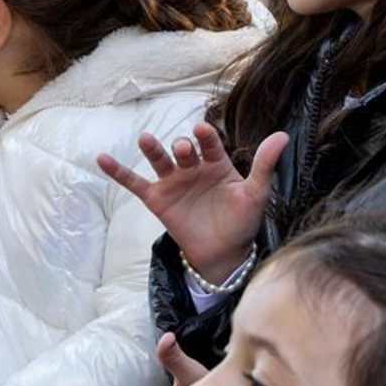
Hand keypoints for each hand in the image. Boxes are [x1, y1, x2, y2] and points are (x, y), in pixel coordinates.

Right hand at [98, 123, 286, 284]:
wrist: (224, 253)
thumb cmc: (242, 221)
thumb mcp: (256, 193)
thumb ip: (264, 165)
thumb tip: (283, 135)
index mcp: (217, 163)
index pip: (210, 144)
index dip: (206, 137)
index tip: (203, 131)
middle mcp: (193, 168)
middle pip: (184, 151)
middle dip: (183, 148)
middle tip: (185, 150)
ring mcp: (173, 182)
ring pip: (159, 160)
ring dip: (153, 149)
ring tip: (147, 140)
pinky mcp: (157, 199)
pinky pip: (134, 183)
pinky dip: (118, 172)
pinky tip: (102, 159)